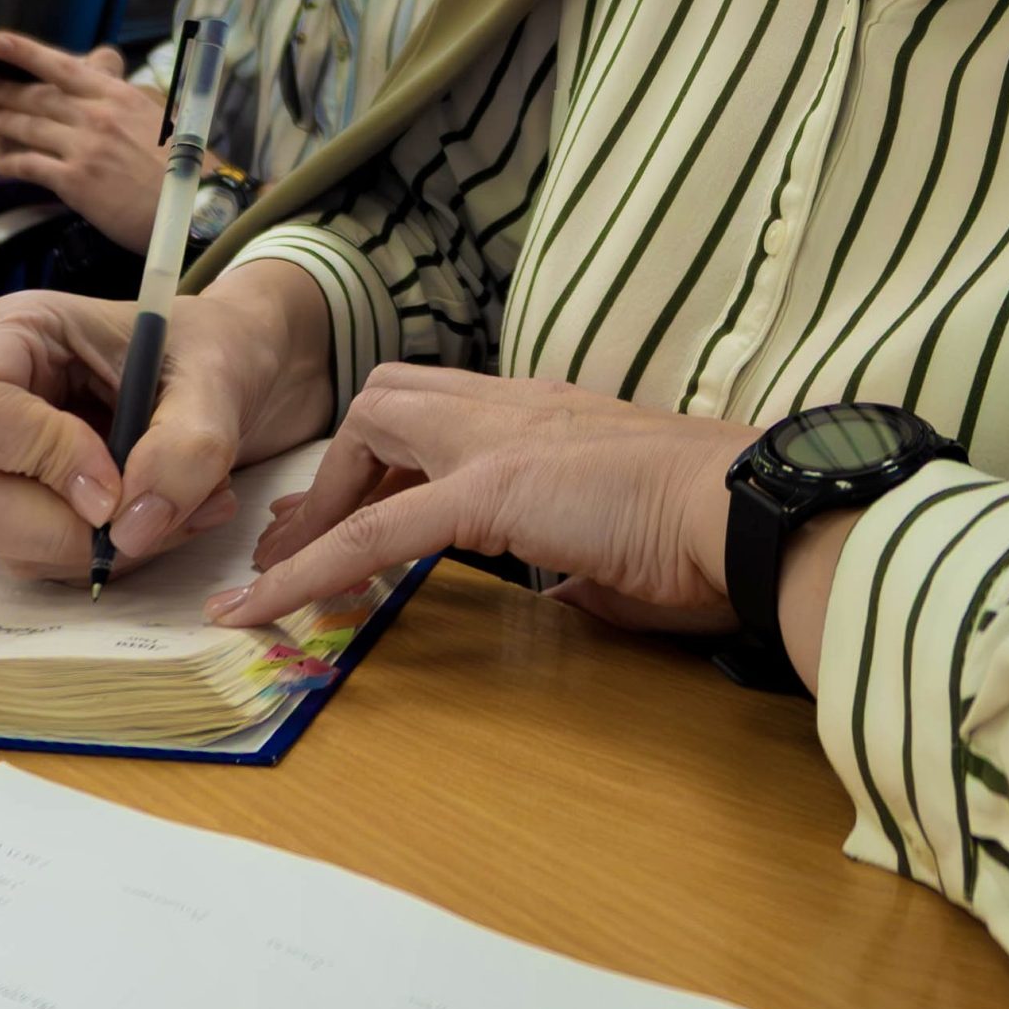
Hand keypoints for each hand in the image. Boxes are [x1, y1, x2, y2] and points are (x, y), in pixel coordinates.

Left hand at [0, 32, 167, 244]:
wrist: (194, 205)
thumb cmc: (182, 164)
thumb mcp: (156, 117)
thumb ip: (121, 103)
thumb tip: (99, 92)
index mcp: (118, 96)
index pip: (64, 67)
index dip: (27, 52)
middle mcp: (98, 116)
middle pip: (35, 97)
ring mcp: (85, 148)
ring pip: (25, 127)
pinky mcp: (76, 181)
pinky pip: (29, 166)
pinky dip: (10, 161)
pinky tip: (1, 161)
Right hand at [0, 265, 333, 579]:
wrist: (240, 370)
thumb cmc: (217, 349)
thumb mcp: (218, 378)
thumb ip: (185, 445)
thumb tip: (130, 528)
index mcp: (12, 334)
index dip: (36, 459)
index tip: (113, 486)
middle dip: (58, 526)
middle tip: (155, 516)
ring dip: (96, 548)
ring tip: (186, 508)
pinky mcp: (18, 503)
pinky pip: (34, 557)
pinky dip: (106, 556)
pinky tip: (167, 519)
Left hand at [209, 368, 761, 640]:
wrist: (748, 510)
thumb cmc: (711, 536)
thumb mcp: (631, 546)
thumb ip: (587, 562)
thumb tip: (574, 594)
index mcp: (554, 419)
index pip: (450, 414)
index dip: (392, 468)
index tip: (354, 526)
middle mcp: (520, 408)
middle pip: (395, 397)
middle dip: (342, 468)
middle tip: (302, 545)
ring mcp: (501, 438)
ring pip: (372, 431)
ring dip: (320, 501)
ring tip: (270, 578)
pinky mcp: (490, 486)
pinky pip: (372, 531)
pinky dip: (305, 570)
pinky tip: (259, 611)